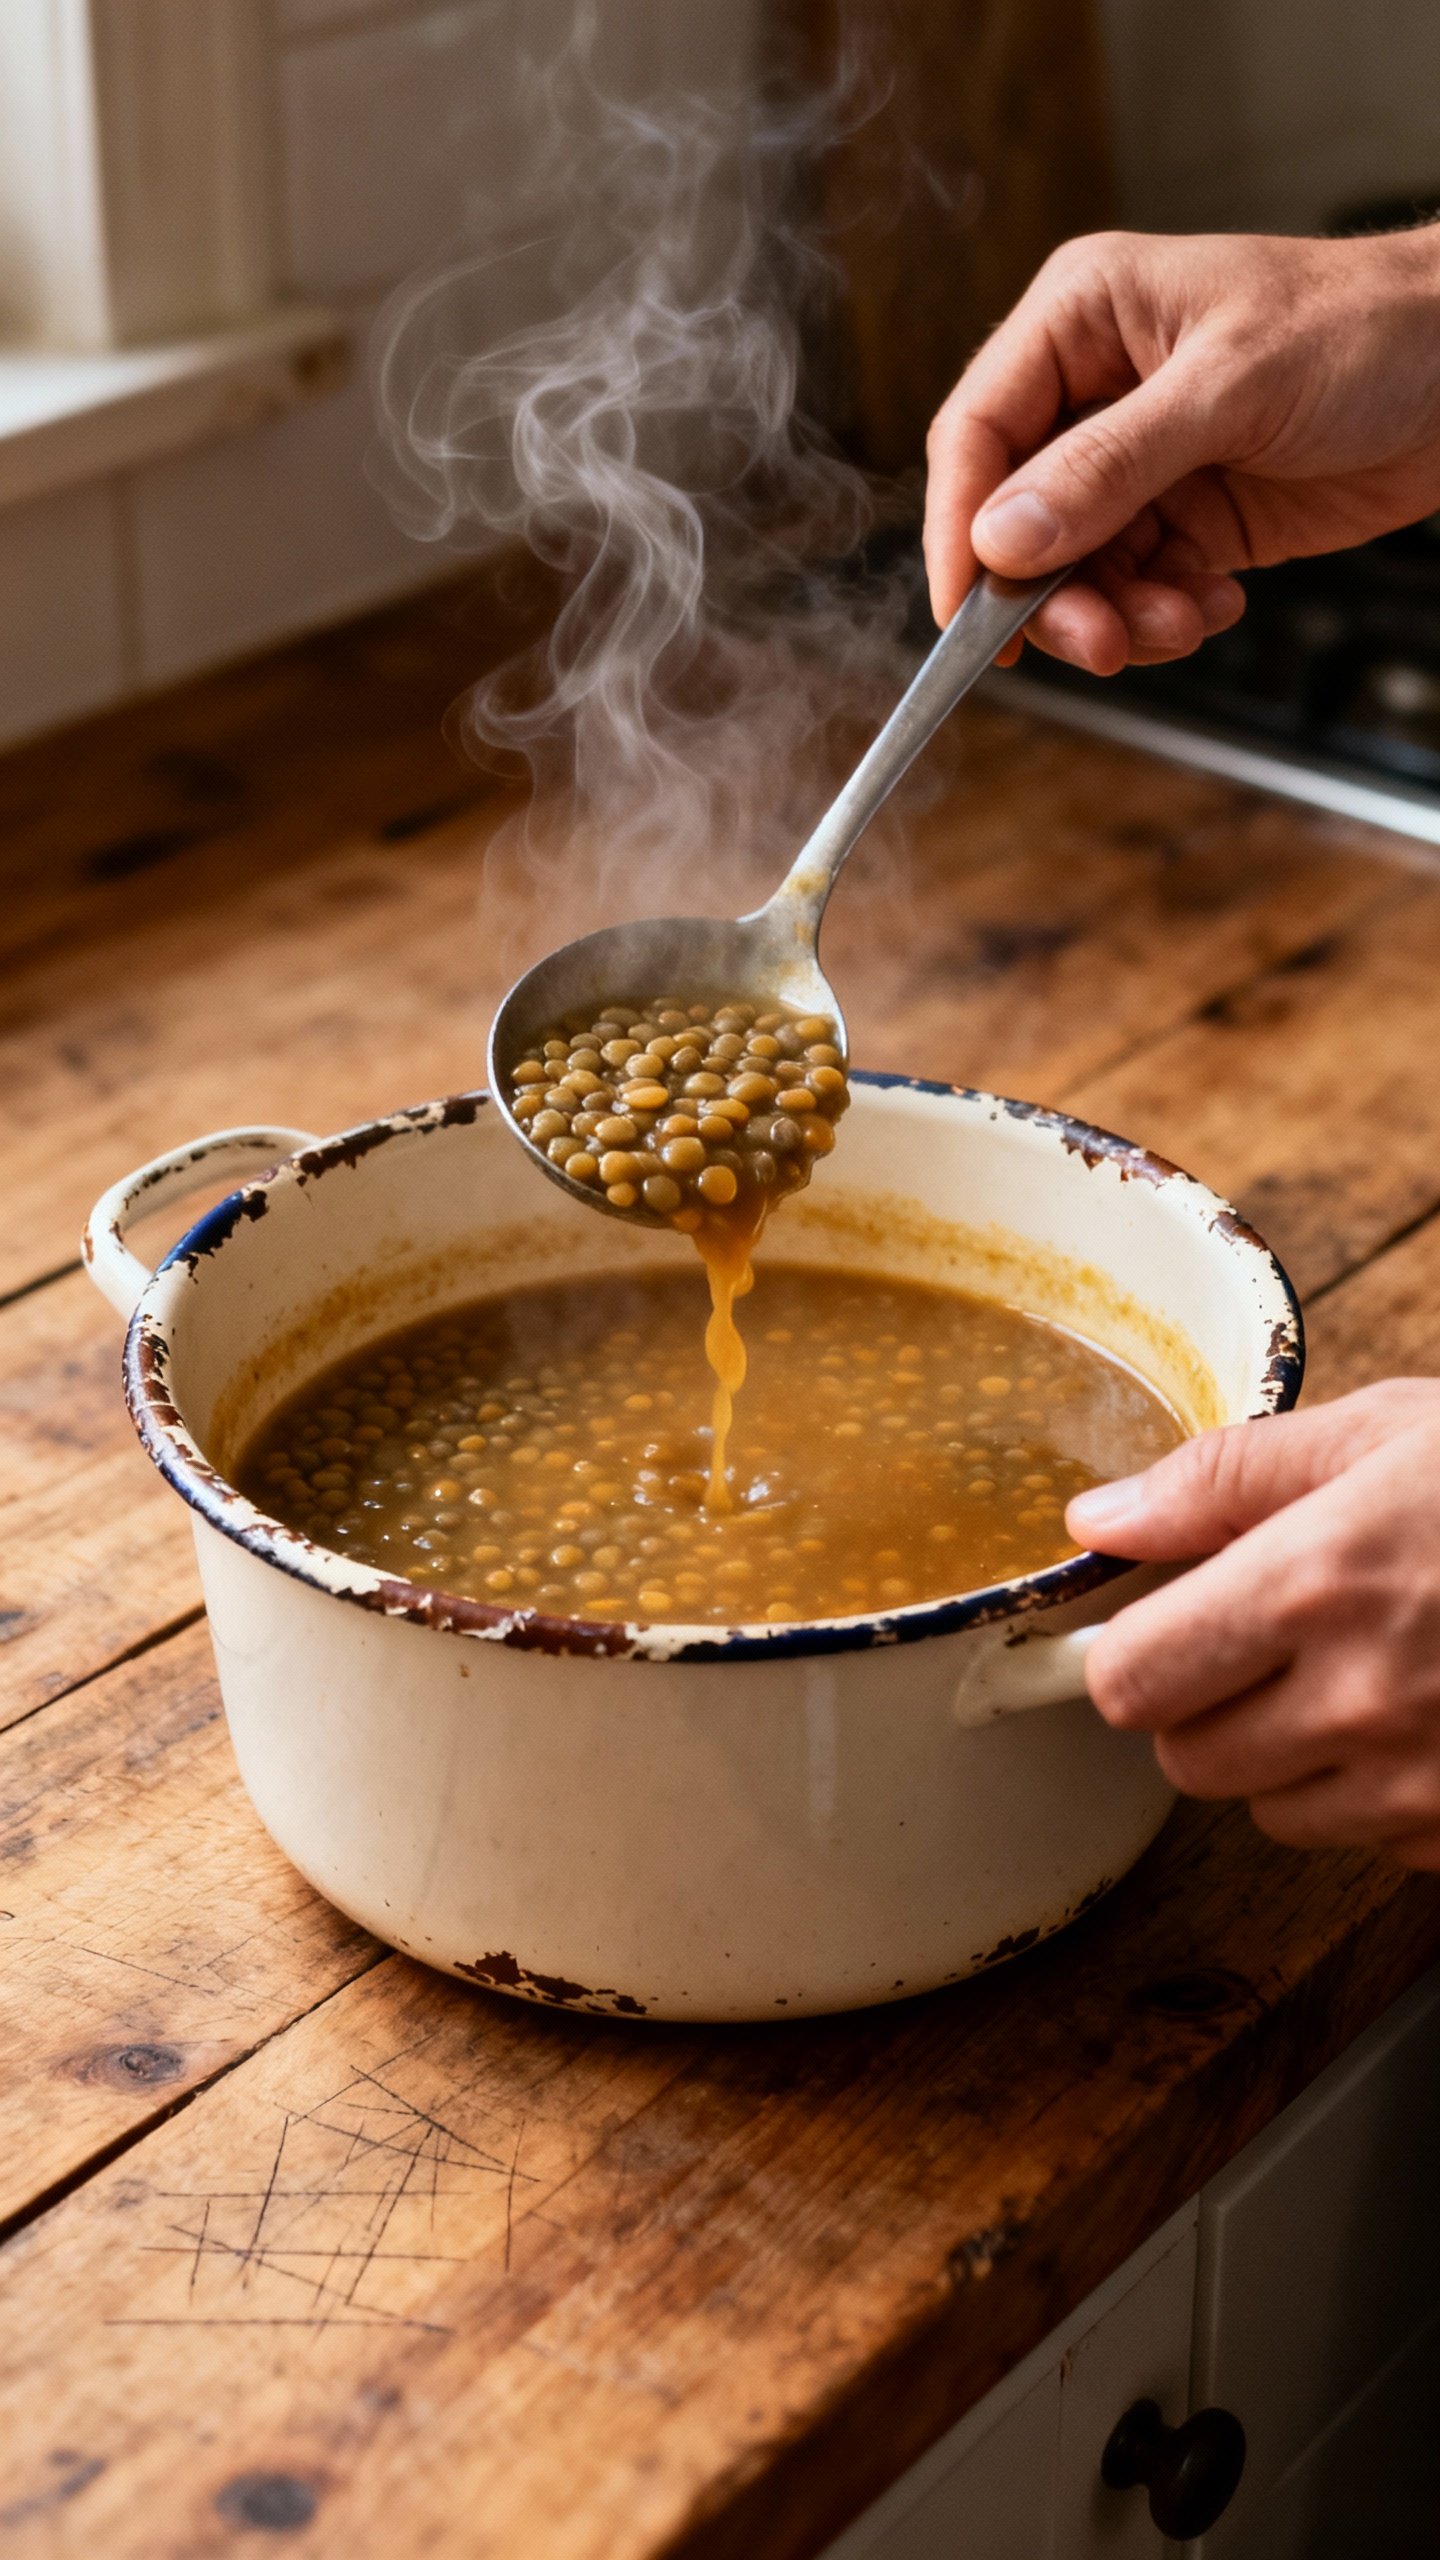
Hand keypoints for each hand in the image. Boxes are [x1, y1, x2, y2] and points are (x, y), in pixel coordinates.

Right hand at [925, 227, 1439, 674]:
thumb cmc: (1364, 329)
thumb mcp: (1229, 389)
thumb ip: (1109, 468)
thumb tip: (1003, 539)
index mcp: (1080, 320)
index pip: (977, 433)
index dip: (958, 529)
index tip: (968, 613)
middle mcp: (1095, 391)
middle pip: (1018, 521)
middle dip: (1055, 594)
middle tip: (1100, 642)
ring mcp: (1140, 462)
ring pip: (1077, 570)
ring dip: (1120, 616)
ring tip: (1183, 621)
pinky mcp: (1187, 518)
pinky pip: (1139, 589)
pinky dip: (1167, 615)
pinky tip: (1217, 601)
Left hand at [1065, 1383, 1439, 1869]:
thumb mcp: (1382, 1433)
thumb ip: (1222, 1481)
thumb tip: (1098, 1520)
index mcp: (1313, 1584)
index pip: (1132, 1682)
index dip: (1133, 1656)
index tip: (1156, 1632)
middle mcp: (1359, 1699)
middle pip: (1188, 1762)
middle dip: (1209, 1706)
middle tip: (1270, 1644)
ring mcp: (1423, 1783)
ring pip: (1274, 1814)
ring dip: (1294, 1758)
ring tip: (1372, 1673)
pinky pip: (1373, 1845)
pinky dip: (1383, 1797)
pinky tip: (1436, 1719)